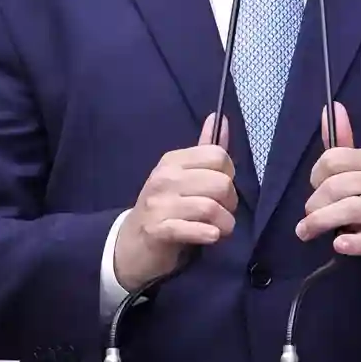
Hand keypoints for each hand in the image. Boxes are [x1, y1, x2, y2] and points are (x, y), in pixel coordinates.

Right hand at [113, 113, 237, 291]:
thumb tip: (219, 118)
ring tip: (219, 228)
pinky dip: (208, 234)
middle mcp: (164, 178)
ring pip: (210, 207)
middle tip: (222, 212)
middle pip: (220, 183)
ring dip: (224, 223)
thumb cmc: (163, 206)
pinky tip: (210, 236)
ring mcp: (159, 204)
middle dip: (230, 202)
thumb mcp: (181, 175)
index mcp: (172, 161)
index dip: (228, 174)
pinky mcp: (157, 230)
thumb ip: (204, 150)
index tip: (220, 189)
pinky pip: (192, 229)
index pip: (217, 156)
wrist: (130, 243)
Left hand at [295, 102, 360, 277]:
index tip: (316, 187)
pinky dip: (348, 243)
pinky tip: (338, 244)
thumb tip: (330, 107)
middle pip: (335, 186)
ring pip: (348, 209)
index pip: (333, 159)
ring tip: (306, 232)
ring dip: (319, 222)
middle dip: (314, 203)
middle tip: (310, 215)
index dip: (316, 175)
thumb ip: (345, 143)